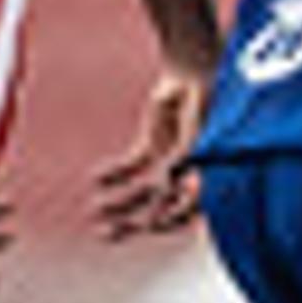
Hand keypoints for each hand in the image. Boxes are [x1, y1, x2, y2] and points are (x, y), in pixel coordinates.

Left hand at [93, 65, 210, 237]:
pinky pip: (130, 166)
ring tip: (93, 212)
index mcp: (208, 176)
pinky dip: (113, 172)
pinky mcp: (151, 147)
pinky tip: (95, 178)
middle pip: (161, 208)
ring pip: (142, 192)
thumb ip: (185, 153)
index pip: (191, 209)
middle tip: (107, 233)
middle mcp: (187, 174)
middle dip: (135, 222)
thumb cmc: (204, 97)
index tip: (153, 223)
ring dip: (118, 204)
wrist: (191, 69)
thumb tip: (169, 178)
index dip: (172, 217)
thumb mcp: (197, 128)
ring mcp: (168, 162)